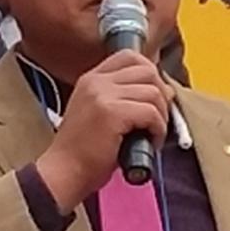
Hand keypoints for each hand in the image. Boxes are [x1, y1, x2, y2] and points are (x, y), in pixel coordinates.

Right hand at [30, 37, 181, 211]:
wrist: (63, 173)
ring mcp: (103, 95)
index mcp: (91, 79)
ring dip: (161, 116)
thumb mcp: (99, 115)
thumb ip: (125, 98)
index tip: (153, 98)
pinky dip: (158, 129)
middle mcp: (96, 82)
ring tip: (152, 134)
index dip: (150, 74)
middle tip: (158, 118)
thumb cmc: (83, 152)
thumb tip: (165, 92)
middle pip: (147, 70)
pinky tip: (150, 143)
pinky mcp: (112, 113)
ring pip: (153, 92)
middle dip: (161, 95)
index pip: (129, 56)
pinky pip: (151, 112)